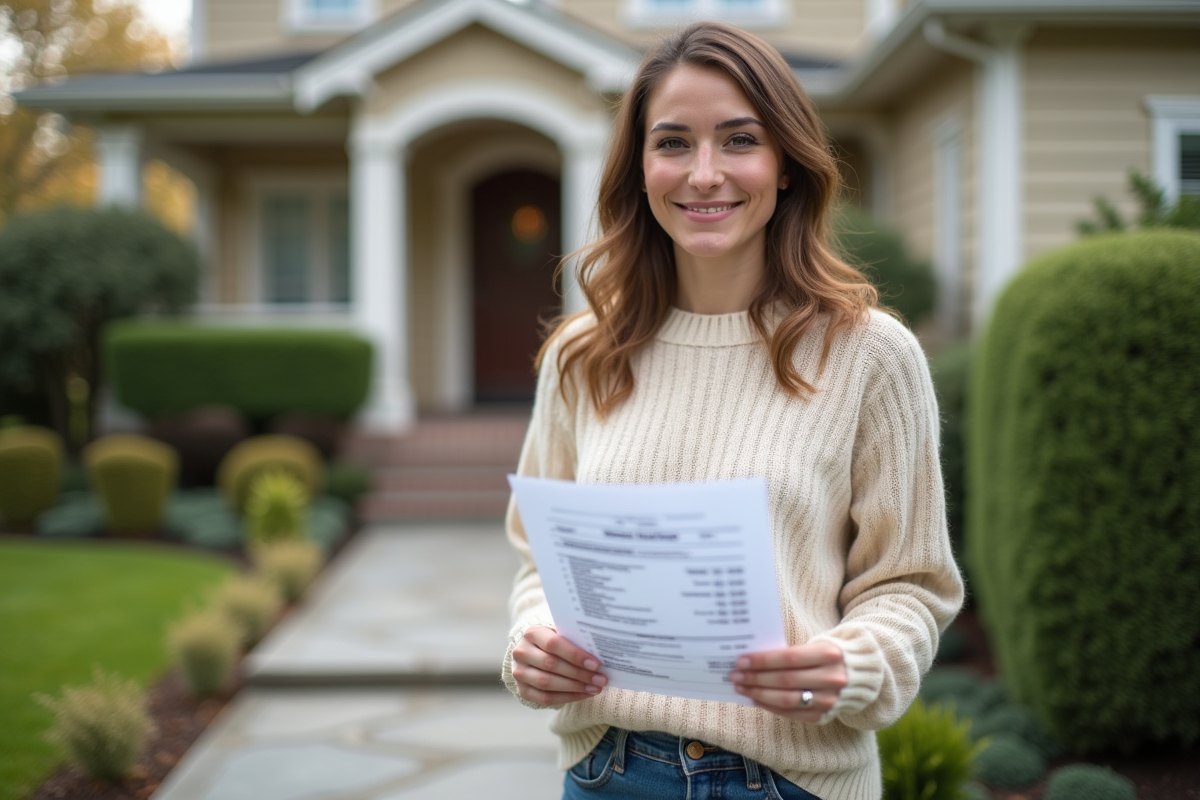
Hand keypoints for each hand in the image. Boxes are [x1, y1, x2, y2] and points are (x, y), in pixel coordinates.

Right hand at [512, 625, 607, 705]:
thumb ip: (574, 641)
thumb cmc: (554, 643)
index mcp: (532, 633)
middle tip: (600, 679)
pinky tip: (584, 694)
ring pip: (547, 683)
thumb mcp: (561, 635)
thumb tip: (601, 653)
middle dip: (579, 673)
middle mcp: (522, 652)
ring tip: (595, 688)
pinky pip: (546, 698)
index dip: (575, 655)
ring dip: (575, 687)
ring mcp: (520, 673)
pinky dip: (568, 698)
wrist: (533, 653)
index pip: (553, 644)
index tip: (595, 664)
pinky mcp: (523, 690)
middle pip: (551, 665)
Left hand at [728, 640, 846, 721]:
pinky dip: (771, 707)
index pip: (788, 658)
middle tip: (735, 675)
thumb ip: (790, 653)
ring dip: (759, 694)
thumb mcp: (816, 645)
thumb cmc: (828, 655)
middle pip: (785, 680)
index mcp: (828, 654)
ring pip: (787, 700)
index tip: (741, 660)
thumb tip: (753, 660)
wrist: (860, 675)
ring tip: (742, 688)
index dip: (762, 661)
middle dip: (755, 678)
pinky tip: (756, 699)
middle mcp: (831, 678)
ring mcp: (829, 699)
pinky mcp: (824, 715)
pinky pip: (792, 713)